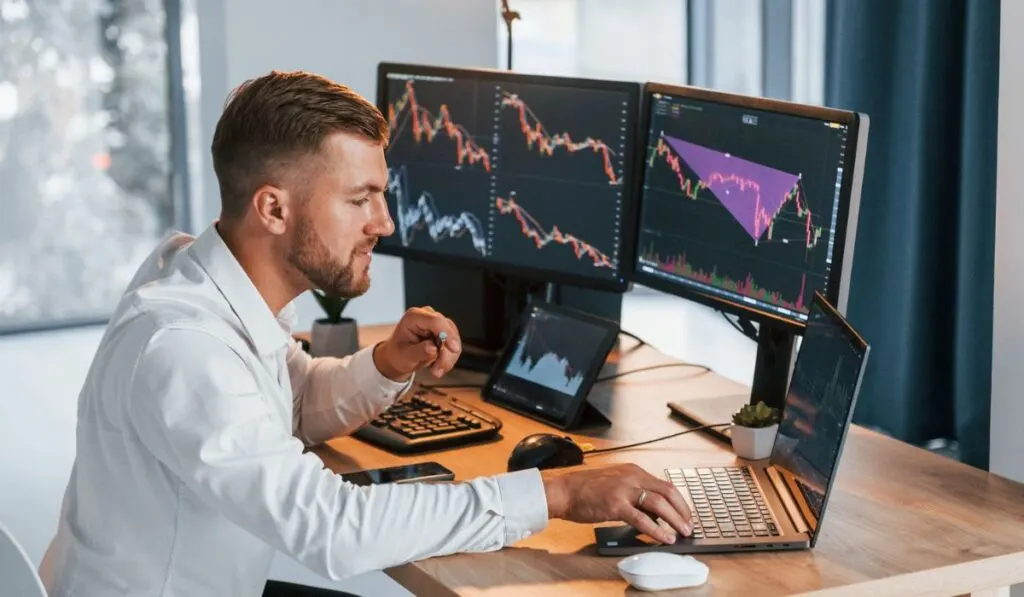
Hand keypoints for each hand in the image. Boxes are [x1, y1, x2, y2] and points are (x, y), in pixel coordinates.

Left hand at [374, 306, 461, 380]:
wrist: (399, 357)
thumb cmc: (398, 354)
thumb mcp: (404, 356)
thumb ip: (419, 351)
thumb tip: (434, 349)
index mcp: (413, 317)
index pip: (435, 320)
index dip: (447, 333)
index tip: (453, 349)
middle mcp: (427, 315)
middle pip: (447, 329)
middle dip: (446, 352)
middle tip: (437, 371)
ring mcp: (437, 323)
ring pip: (454, 338)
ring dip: (448, 358)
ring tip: (435, 370)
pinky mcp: (445, 331)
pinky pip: (454, 344)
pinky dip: (449, 358)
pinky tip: (438, 366)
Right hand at [542, 463, 692, 543]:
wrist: (564, 491)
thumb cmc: (585, 489)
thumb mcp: (615, 483)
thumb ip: (635, 494)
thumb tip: (654, 513)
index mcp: (633, 471)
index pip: (664, 485)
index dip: (679, 501)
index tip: (685, 514)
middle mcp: (632, 477)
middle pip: (668, 491)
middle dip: (682, 510)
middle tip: (688, 525)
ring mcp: (624, 490)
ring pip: (659, 503)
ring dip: (675, 519)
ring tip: (682, 532)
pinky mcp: (616, 505)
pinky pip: (643, 519)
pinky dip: (657, 530)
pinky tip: (664, 538)